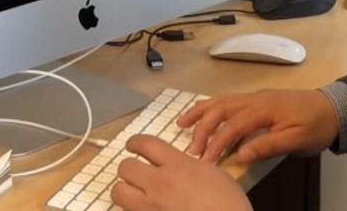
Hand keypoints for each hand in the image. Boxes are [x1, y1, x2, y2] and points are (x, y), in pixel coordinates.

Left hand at [113, 135, 250, 210]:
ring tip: (133, 193)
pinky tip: (143, 210)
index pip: (144, 144)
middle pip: (125, 166)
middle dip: (129, 168)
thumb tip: (179, 167)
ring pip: (118, 192)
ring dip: (124, 190)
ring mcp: (151, 206)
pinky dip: (133, 210)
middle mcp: (160, 183)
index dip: (135, 142)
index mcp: (177, 165)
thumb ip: (189, 166)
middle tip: (134, 171)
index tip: (133, 145)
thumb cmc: (228, 204)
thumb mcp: (212, 173)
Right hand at [178, 89, 339, 163]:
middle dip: (202, 129)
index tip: (205, 162)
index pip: (232, 126)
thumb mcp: (296, 140)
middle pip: (220, 110)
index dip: (217, 143)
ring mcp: (254, 97)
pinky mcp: (256, 99)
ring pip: (220, 101)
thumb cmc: (316, 126)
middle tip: (191, 151)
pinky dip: (210, 106)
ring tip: (181, 124)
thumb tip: (240, 154)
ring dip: (200, 113)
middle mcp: (254, 99)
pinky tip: (201, 114)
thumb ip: (268, 145)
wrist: (333, 108)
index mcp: (263, 109)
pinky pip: (227, 100)